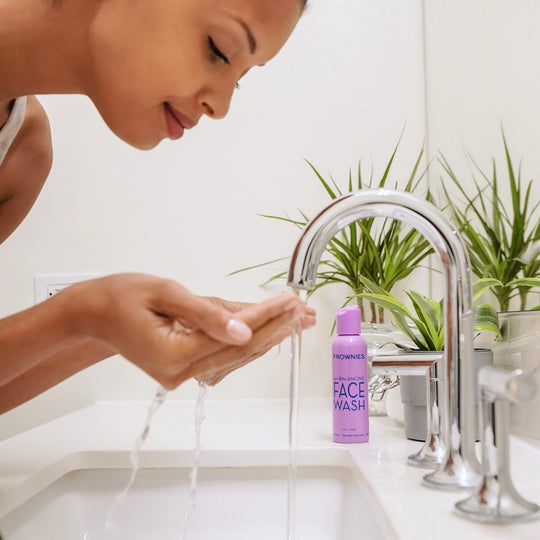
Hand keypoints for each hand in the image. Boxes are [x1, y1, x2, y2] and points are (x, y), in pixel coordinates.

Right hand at [63, 274, 314, 388]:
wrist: (95, 313)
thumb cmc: (121, 297)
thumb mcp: (165, 293)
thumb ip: (206, 313)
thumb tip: (244, 330)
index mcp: (173, 354)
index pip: (232, 334)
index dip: (264, 316)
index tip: (289, 301)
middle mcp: (179, 372)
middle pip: (239, 350)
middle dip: (274, 328)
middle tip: (304, 312)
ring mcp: (181, 374)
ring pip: (235, 356)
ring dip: (267, 336)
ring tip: (297, 320)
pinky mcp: (183, 368)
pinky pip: (222, 356)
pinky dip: (246, 341)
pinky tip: (269, 329)